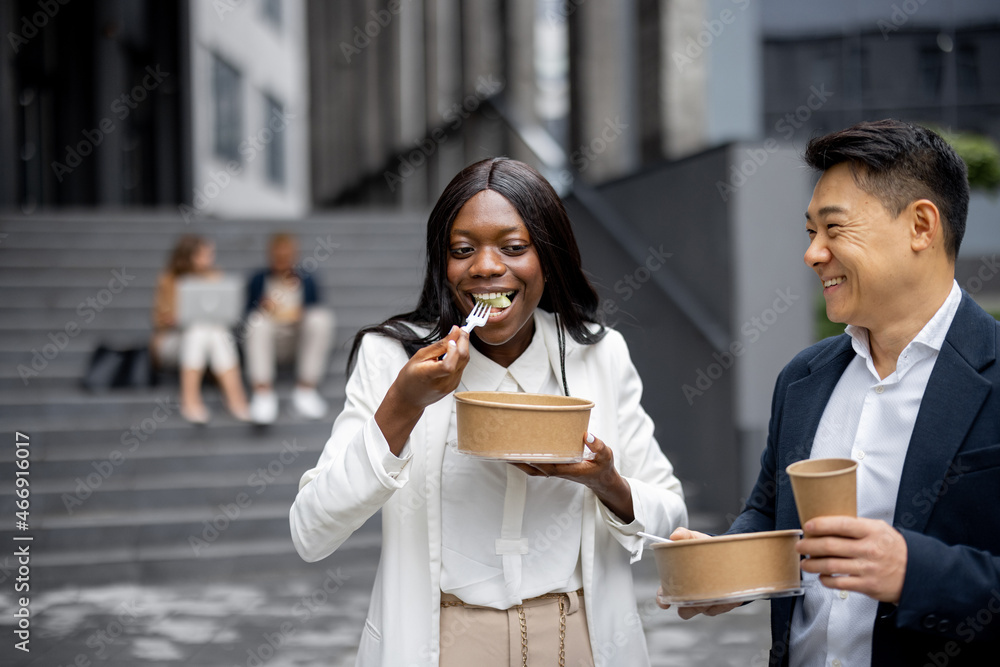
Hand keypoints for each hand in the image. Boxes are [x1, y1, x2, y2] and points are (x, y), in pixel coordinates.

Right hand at [389, 326, 469, 410]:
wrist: (409, 398)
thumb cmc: (410, 378)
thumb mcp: (419, 357)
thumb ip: (439, 345)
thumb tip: (454, 332)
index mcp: (430, 376)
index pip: (448, 366)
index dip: (453, 350)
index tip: (451, 339)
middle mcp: (443, 382)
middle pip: (462, 360)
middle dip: (464, 341)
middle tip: (460, 331)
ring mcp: (451, 385)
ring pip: (465, 362)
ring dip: (463, 348)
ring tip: (454, 340)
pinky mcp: (455, 384)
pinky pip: (462, 367)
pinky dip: (459, 357)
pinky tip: (452, 352)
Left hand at [512, 433, 633, 521]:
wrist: (602, 480)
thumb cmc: (602, 468)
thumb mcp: (606, 455)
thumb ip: (598, 446)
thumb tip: (587, 435)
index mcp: (568, 469)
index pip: (546, 465)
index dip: (533, 458)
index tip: (521, 449)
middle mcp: (558, 471)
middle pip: (533, 467)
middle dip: (519, 459)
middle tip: (506, 446)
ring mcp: (555, 471)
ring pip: (531, 468)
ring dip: (518, 461)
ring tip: (504, 450)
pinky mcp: (554, 469)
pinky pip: (535, 466)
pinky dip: (525, 461)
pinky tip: (517, 453)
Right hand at [655, 527, 742, 618]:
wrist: (728, 553)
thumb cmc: (706, 548)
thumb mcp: (694, 539)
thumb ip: (683, 535)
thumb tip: (675, 536)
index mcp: (680, 581)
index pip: (665, 595)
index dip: (663, 599)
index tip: (664, 601)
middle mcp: (691, 595)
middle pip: (684, 610)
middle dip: (686, 605)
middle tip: (692, 595)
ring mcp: (706, 602)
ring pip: (702, 610)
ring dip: (705, 603)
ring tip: (711, 591)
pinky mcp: (722, 604)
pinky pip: (720, 608)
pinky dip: (722, 601)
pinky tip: (724, 591)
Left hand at [797, 516, 906, 603]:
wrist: (918, 572)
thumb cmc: (895, 548)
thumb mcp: (880, 529)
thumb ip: (857, 526)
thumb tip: (828, 523)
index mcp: (871, 531)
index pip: (841, 524)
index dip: (820, 524)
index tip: (807, 526)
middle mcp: (869, 549)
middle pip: (830, 546)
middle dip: (809, 546)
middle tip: (800, 546)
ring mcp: (868, 568)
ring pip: (831, 566)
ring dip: (812, 564)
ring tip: (805, 563)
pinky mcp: (867, 586)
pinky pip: (839, 583)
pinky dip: (826, 580)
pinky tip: (822, 576)